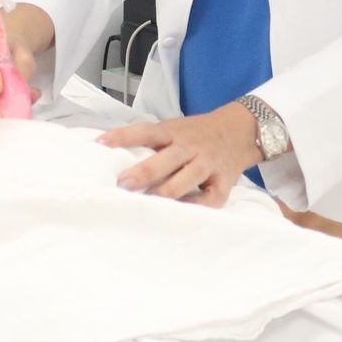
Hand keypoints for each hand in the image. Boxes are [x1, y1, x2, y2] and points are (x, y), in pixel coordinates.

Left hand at [97, 103, 260, 207]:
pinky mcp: (223, 183)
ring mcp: (208, 164)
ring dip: (165, 192)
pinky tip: (178, 213)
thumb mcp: (173, 128)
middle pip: (165, 159)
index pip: (146, 131)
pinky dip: (194, 207)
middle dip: (143, 172)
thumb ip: (151, 140)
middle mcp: (190, 147)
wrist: (240, 130)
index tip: (101, 143)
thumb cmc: (196, 133)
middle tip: (123, 184)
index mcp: (173, 132)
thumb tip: (111, 152)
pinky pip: (209, 199)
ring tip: (146, 203)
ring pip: (186, 180)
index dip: (123, 136)